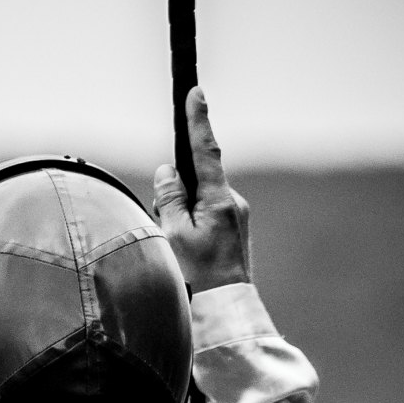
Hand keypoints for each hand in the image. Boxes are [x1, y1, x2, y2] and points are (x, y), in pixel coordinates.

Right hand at [153, 88, 251, 292]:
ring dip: (183, 214)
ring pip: (200, 200)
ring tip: (181, 250)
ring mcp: (237, 216)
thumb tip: (168, 171)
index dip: (197, 119)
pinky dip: (192, 225)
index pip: (204, 150)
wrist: (226, 311)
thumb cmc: (198, 277)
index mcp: (219, 200)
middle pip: (197, 179)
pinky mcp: (235, 229)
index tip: (195, 91)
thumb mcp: (173, 236)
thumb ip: (168, 198)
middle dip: (175, 193)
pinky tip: (190, 253)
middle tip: (166, 226)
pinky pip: (208, 215)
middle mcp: (233, 202)